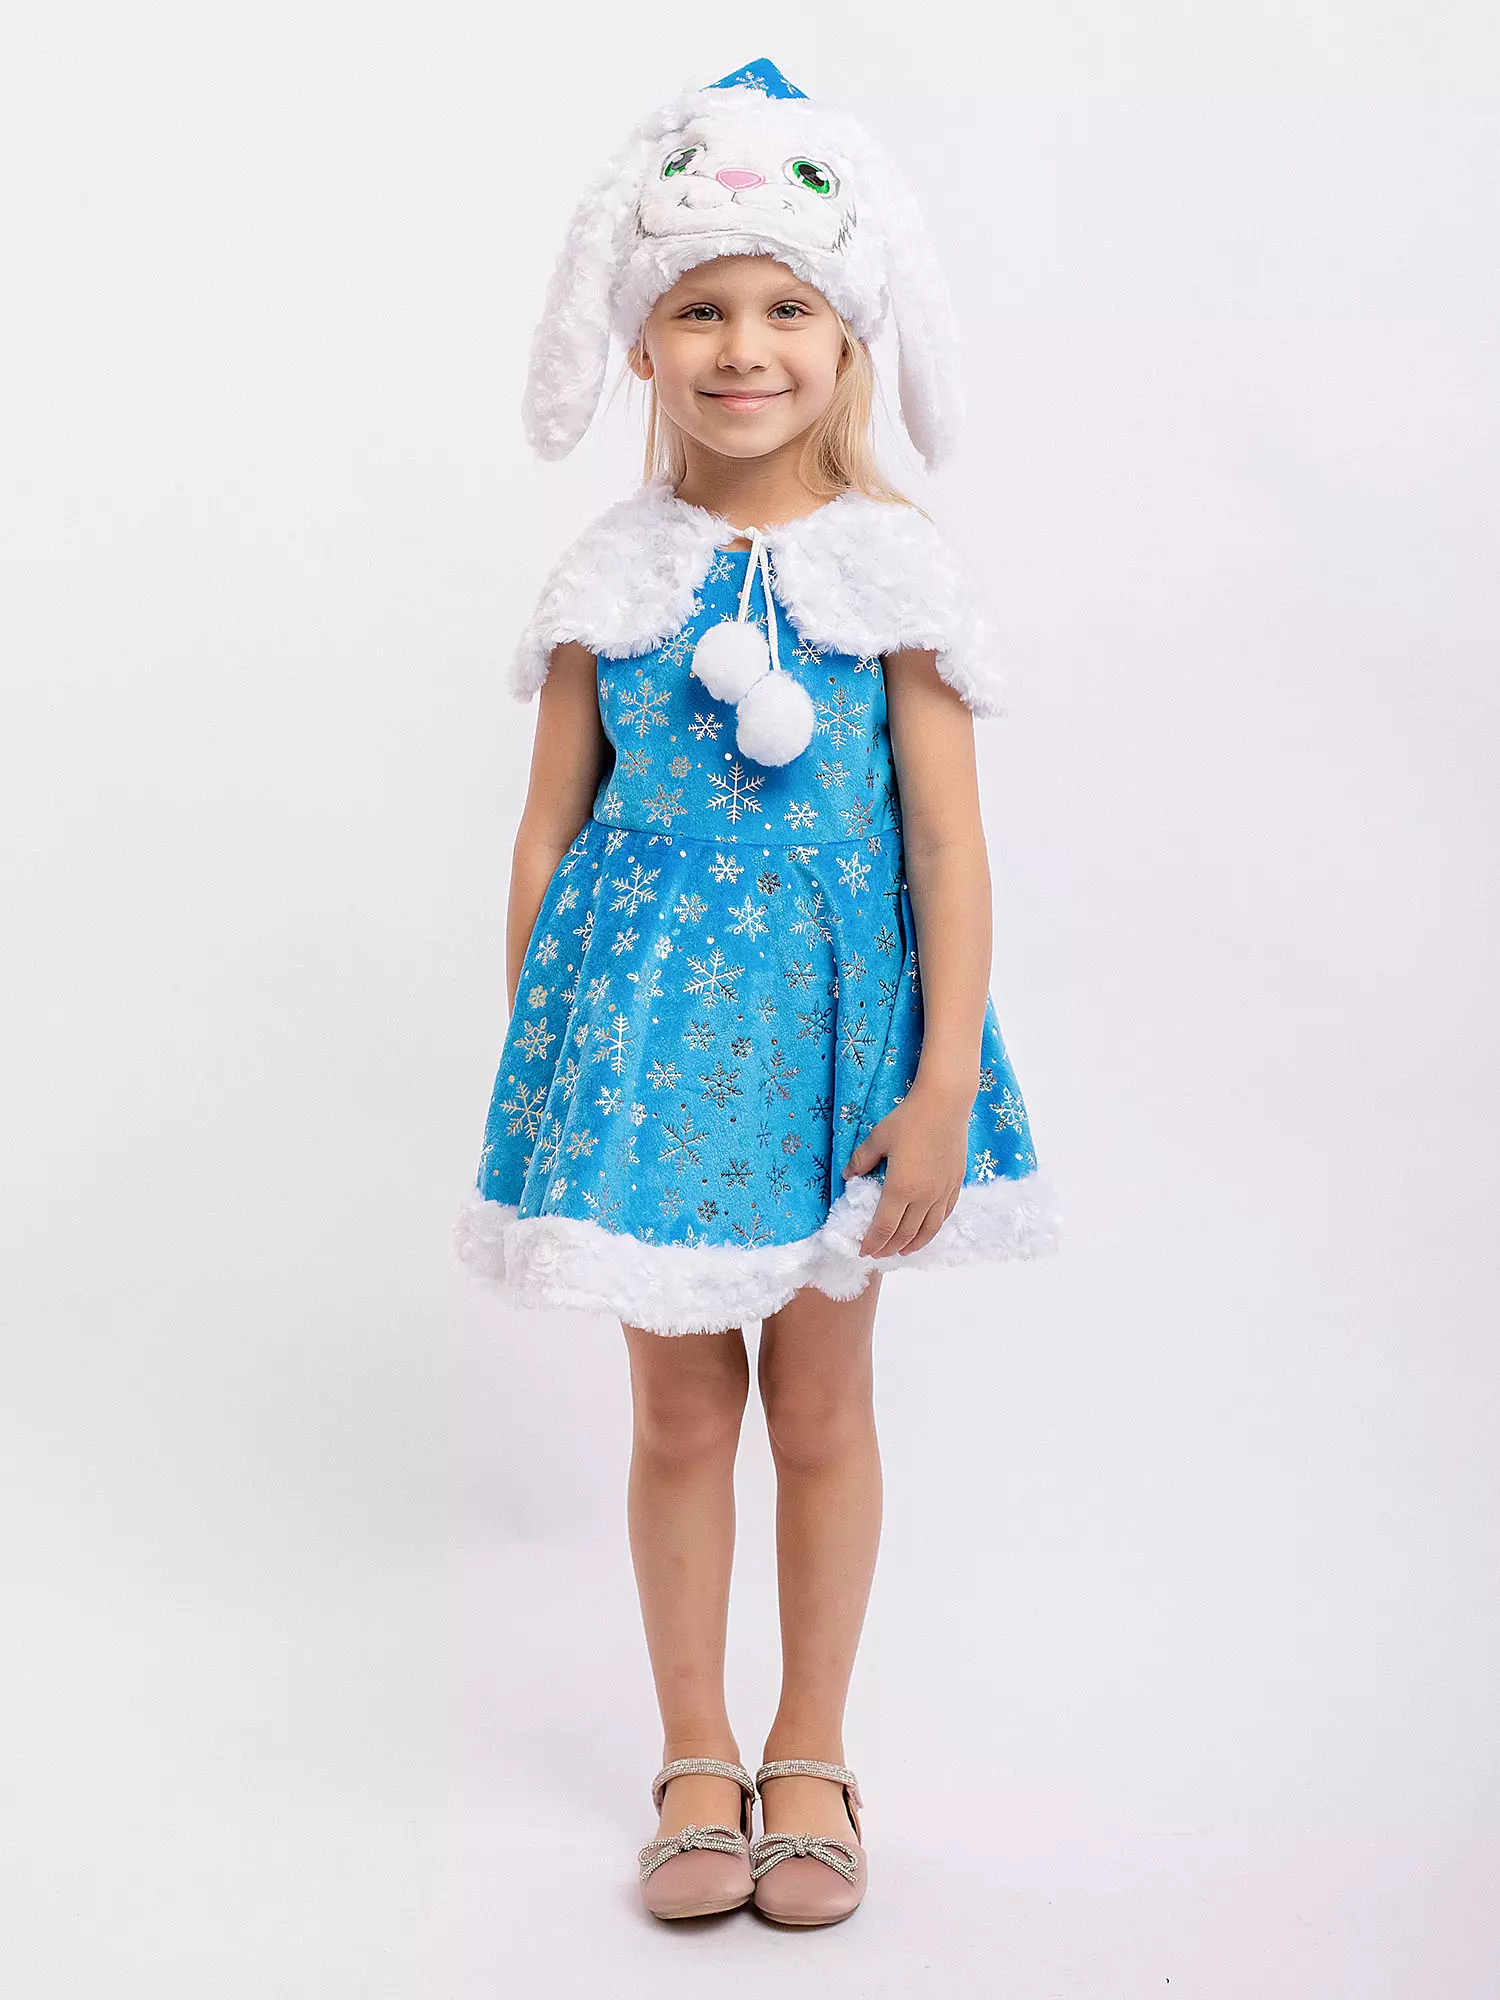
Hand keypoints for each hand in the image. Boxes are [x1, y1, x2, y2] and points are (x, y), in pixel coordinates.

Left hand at [841, 1079, 971, 1257]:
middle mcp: (923, 1196)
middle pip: (905, 1233)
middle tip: (878, 1254)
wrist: (945, 1103)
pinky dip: (933, 1228)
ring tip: (902, 1252)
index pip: (884, 1227)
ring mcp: (942, 1191)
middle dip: (889, 1247)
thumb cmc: (908, 1118)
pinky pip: (945, 1214)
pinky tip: (927, 1230)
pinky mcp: (955, 1184)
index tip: (863, 1251)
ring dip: (913, 1244)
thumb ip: (861, 1160)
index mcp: (900, 1188)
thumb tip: (848, 1176)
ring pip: (928, 1229)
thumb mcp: (878, 1138)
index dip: (872, 1242)